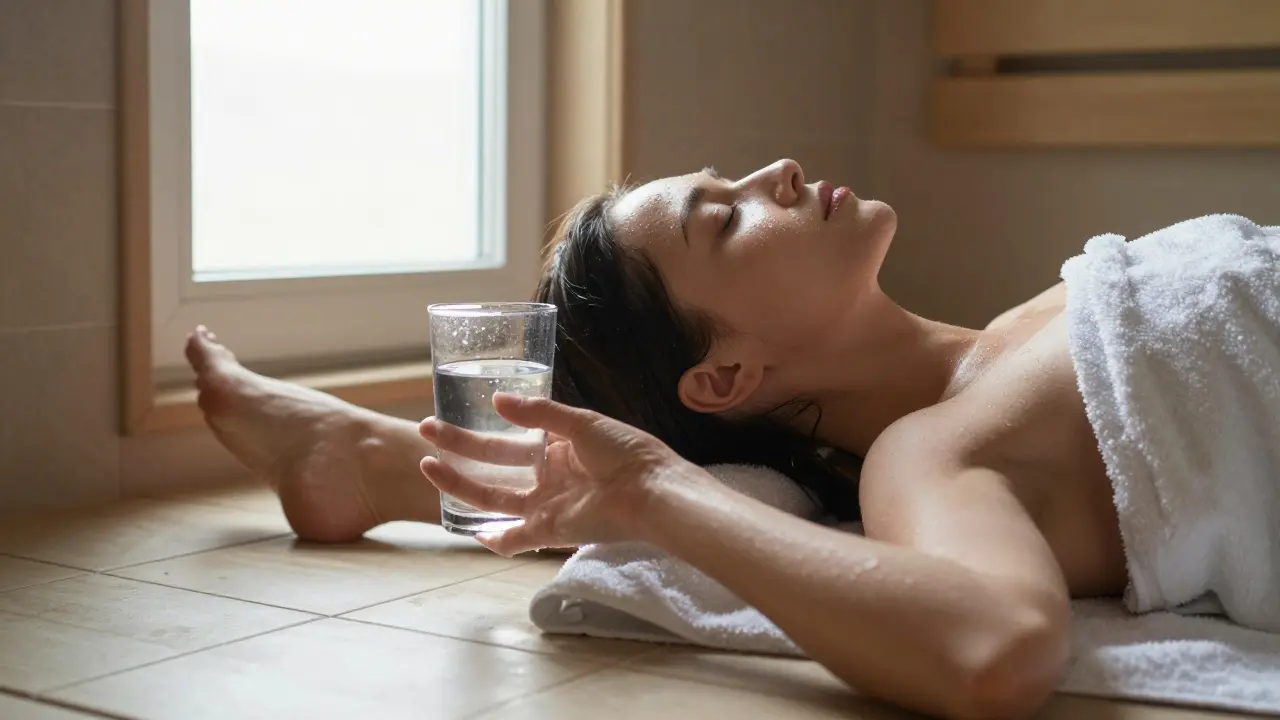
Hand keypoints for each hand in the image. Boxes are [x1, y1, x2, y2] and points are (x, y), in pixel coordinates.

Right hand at [419, 393, 696, 555]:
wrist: (650, 491)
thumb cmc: (624, 452)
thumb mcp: (581, 421)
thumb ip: (538, 413)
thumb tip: (497, 401)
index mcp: (557, 446)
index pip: (509, 438)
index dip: (480, 430)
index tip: (450, 417)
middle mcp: (547, 476)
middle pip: (493, 464)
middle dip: (459, 450)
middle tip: (426, 431)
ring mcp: (546, 504)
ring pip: (494, 497)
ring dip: (461, 485)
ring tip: (429, 467)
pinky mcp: (549, 530)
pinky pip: (516, 539)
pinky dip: (496, 539)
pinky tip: (470, 532)